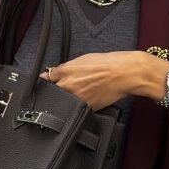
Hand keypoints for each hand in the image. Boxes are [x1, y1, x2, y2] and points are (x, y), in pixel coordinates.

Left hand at [40, 51, 159, 110]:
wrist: (123, 74)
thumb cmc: (107, 64)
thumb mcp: (83, 59)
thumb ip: (66, 67)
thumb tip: (55, 72)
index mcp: (65, 71)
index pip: (45, 79)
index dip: (45, 82)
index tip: (44, 85)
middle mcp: (67, 85)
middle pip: (52, 93)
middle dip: (55, 92)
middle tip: (65, 89)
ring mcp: (76, 98)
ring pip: (64, 103)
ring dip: (67, 100)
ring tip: (80, 93)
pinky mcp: (86, 108)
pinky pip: (77, 109)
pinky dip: (79, 106)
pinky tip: (88, 98)